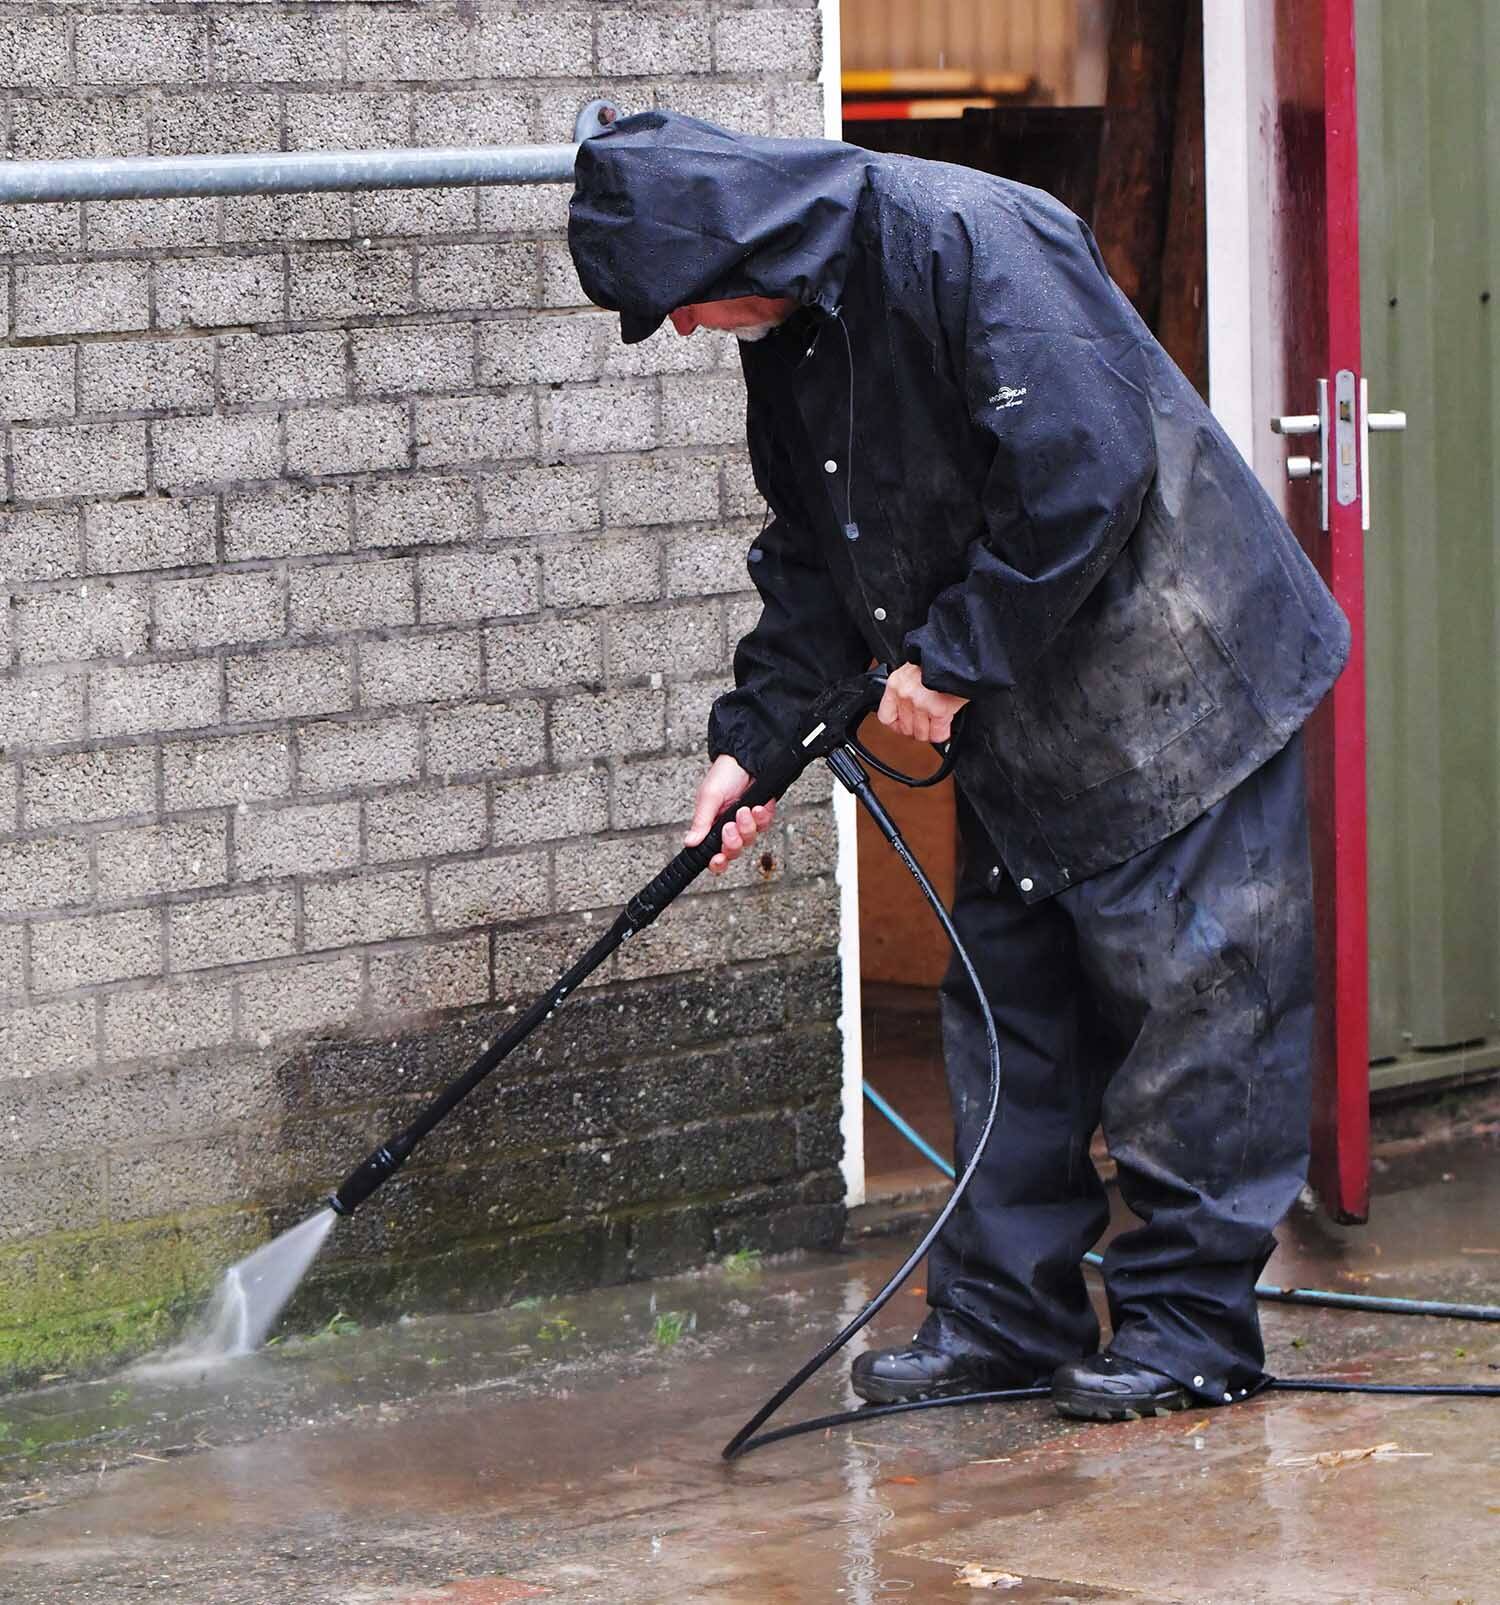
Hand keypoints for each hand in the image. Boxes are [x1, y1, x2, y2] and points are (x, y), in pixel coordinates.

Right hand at [685, 755, 775, 874]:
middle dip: (733, 843)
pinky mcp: (762, 816)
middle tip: (729, 828)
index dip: (717, 862)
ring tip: (744, 810)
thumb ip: (701, 822)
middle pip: (733, 851)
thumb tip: (689, 842)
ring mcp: (746, 823)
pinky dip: (762, 817)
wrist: (747, 757)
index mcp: (711, 826)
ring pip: (750, 840)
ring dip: (747, 826)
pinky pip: (764, 825)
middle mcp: (728, 828)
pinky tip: (758, 807)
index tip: (718, 859)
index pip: (712, 853)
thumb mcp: (708, 797)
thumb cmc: (724, 774)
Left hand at [878, 662, 968, 742]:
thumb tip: (908, 711)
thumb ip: (907, 690)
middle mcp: (905, 693)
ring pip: (921, 734)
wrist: (960, 654)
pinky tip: (946, 724)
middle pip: (905, 728)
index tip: (905, 725)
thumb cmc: (940, 660)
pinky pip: (938, 734)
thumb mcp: (914, 671)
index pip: (885, 717)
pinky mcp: (938, 709)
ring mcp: (920, 702)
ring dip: (931, 731)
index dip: (896, 725)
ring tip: (937, 722)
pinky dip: (943, 733)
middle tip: (927, 723)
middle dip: (918, 729)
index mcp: (896, 683)